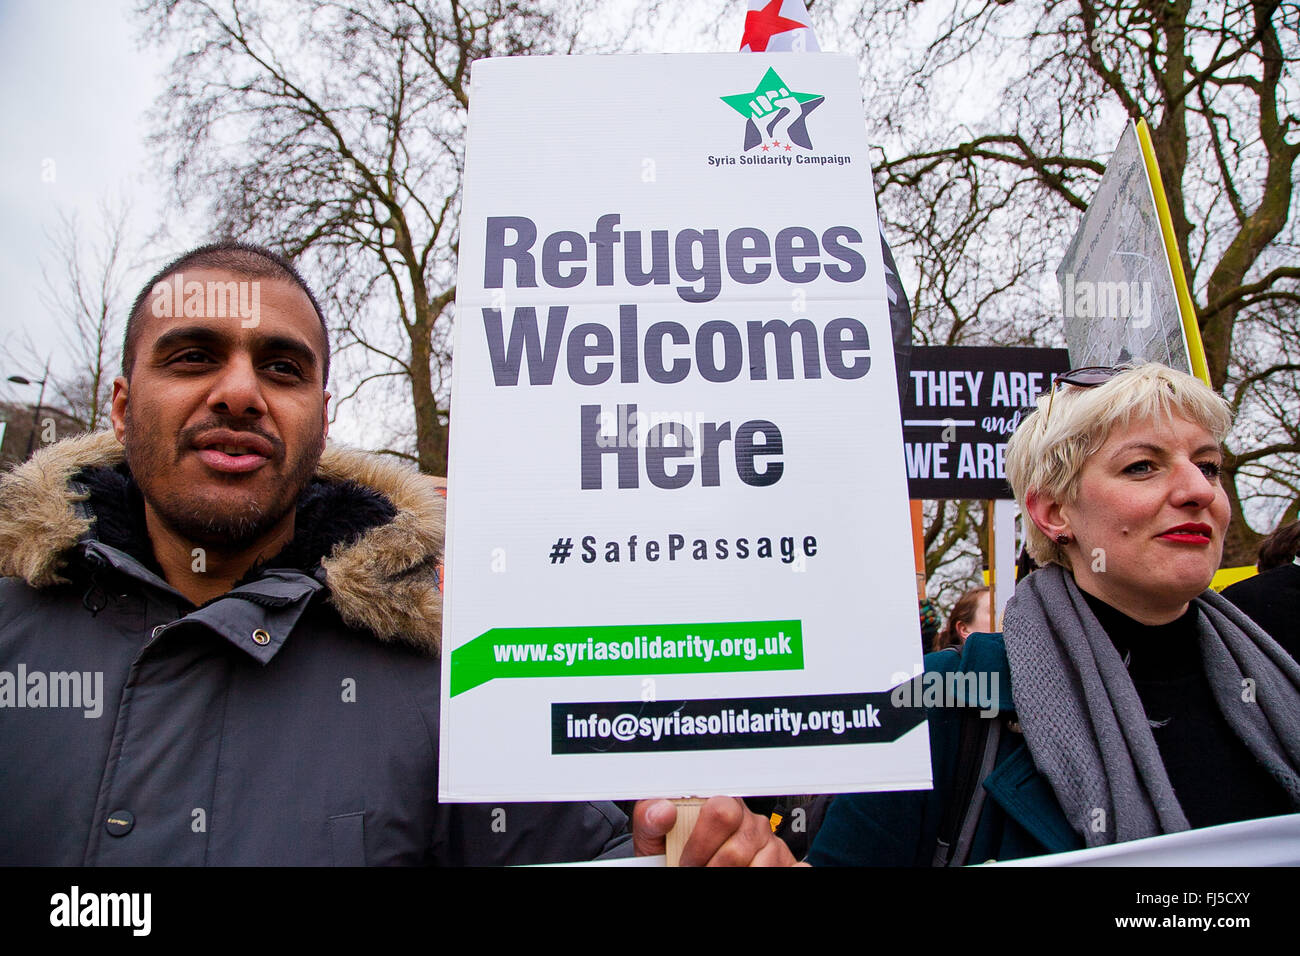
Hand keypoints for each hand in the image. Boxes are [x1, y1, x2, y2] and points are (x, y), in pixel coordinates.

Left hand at [632, 796, 798, 865]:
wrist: (687, 866)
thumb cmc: (675, 853)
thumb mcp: (656, 837)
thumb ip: (650, 819)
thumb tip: (662, 810)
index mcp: (722, 804)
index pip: (721, 811)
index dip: (700, 844)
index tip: (686, 862)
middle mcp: (752, 822)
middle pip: (738, 848)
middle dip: (714, 867)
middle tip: (700, 872)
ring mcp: (772, 844)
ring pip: (762, 866)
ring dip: (738, 876)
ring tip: (717, 875)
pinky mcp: (787, 862)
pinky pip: (795, 869)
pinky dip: (776, 874)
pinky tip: (750, 872)